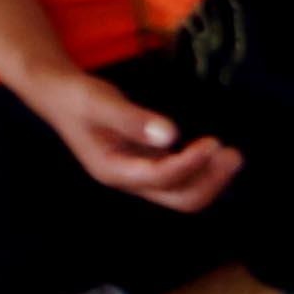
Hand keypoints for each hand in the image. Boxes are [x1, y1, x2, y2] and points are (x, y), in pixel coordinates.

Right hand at [39, 72, 241, 213]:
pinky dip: (202, 169)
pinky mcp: (147, 163)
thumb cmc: (76, 97)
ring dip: (210, 178)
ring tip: (231, 155)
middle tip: (234, 155)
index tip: (213, 143)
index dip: (190, 164)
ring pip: (183, 191)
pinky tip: (214, 151)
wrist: (60, 95)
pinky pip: (181, 177)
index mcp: (113, 170)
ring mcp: (140, 174)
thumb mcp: (99, 102)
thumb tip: (170, 134)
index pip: (160, 178)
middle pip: (179, 198)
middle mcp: (129, 179)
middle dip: (210, 181)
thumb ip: (132, 119)